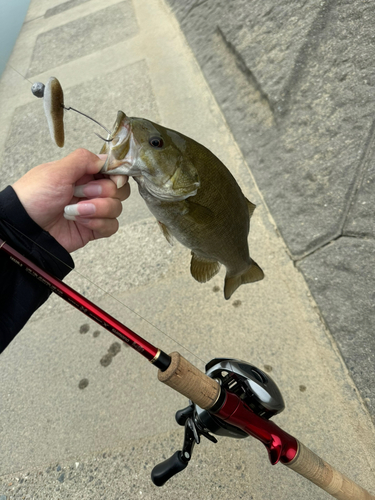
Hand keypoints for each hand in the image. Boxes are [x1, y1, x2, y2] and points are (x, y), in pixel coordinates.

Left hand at [12, 148, 129, 252]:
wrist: (26, 227)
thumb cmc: (35, 197)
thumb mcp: (57, 171)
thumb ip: (83, 160)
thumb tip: (105, 159)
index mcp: (83, 173)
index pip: (113, 170)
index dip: (117, 175)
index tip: (112, 179)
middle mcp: (91, 191)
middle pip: (119, 190)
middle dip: (103, 192)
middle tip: (81, 193)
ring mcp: (93, 210)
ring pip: (116, 208)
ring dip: (97, 209)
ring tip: (74, 211)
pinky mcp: (93, 228)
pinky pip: (112, 226)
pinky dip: (98, 223)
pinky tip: (81, 222)